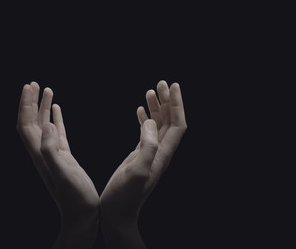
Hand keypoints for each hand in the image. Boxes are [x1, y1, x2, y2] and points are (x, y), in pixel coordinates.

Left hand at [16, 82, 98, 247]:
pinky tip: (57, 110)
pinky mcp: (64, 156)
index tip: (29, 87)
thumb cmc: (74, 197)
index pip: (26, 124)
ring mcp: (53, 154)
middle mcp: (43, 152)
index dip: (25, 105)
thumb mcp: (62, 172)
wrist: (82, 212)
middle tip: (35, 84)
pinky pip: (57, 133)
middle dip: (31, 102)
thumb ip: (51, 149)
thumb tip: (45, 124)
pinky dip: (55, 119)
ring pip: (44, 125)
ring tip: (48, 90)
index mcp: (39, 153)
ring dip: (43, 107)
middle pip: (31, 122)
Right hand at [100, 81, 186, 247]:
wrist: (117, 212)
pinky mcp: (139, 155)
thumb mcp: (137, 172)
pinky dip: (145, 119)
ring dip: (157, 107)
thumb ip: (147, 148)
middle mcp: (160, 152)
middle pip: (170, 122)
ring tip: (151, 91)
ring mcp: (150, 153)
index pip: (178, 125)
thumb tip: (152, 124)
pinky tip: (141, 110)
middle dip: (168, 101)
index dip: (178, 105)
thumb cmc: (124, 196)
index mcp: (162, 155)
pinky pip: (146, 133)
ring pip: (158, 125)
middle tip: (161, 83)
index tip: (174, 86)